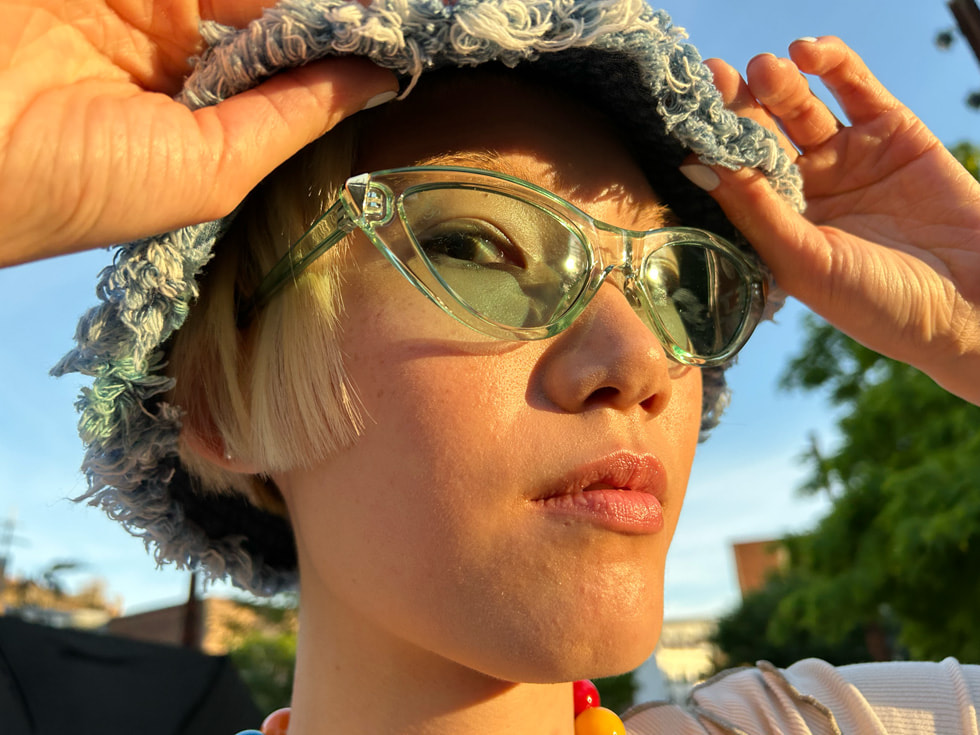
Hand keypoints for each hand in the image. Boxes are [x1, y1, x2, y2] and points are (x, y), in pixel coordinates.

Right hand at [0, 0, 396, 266]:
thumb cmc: (82, 182)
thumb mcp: (210, 168)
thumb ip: (291, 117)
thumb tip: (379, 79)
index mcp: (200, 112)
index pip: (289, 67)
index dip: (344, 47)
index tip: (408, 32)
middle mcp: (175, 52)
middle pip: (271, 15)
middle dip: (327, 13)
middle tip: (406, 7)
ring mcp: (138, 4)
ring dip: (297, 0)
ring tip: (387, 3)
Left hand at [690, 37, 979, 404]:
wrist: (972, 304)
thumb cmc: (878, 302)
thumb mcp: (807, 260)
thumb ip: (755, 211)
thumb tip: (695, 164)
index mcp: (776, 224)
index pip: (735, 174)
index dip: (713, 143)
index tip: (688, 112)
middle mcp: (805, 188)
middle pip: (761, 135)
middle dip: (738, 106)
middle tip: (718, 76)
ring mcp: (846, 157)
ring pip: (801, 108)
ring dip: (778, 83)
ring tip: (764, 69)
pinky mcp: (891, 130)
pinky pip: (855, 88)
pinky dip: (832, 64)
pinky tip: (807, 52)